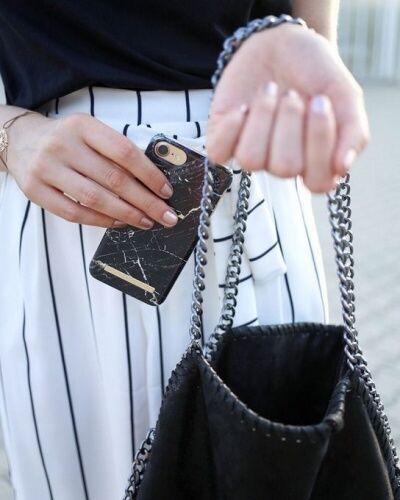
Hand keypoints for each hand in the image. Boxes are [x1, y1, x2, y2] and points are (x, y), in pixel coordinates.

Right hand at [6, 112, 177, 227]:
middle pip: (114, 179)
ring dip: (127, 214)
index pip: (125, 152)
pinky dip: (101, 221)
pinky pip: (74, 213)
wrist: (21, 140)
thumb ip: (116, 151)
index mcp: (83, 126)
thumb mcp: (90, 132)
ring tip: (146, 221)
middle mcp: (64, 145)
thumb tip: (153, 183)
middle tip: (165, 215)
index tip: (166, 191)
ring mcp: (47, 169)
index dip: (150, 174)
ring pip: (95, 199)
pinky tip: (119, 223)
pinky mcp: (35, 190)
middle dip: (146, 201)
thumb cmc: (66, 139)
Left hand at [207, 23, 369, 192]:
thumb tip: (343, 167)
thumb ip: (353, 130)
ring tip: (270, 92)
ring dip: (263, 118)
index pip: (318, 182)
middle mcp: (284, 164)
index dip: (319, 143)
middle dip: (290, 122)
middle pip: (285, 168)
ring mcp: (253, 154)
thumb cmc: (315, 73)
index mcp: (316, 162)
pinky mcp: (224, 142)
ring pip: (252, 160)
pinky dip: (231, 126)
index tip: (320, 101)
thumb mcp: (343, 94)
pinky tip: (243, 107)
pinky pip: (219, 154)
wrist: (280, 43)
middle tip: (292, 94)